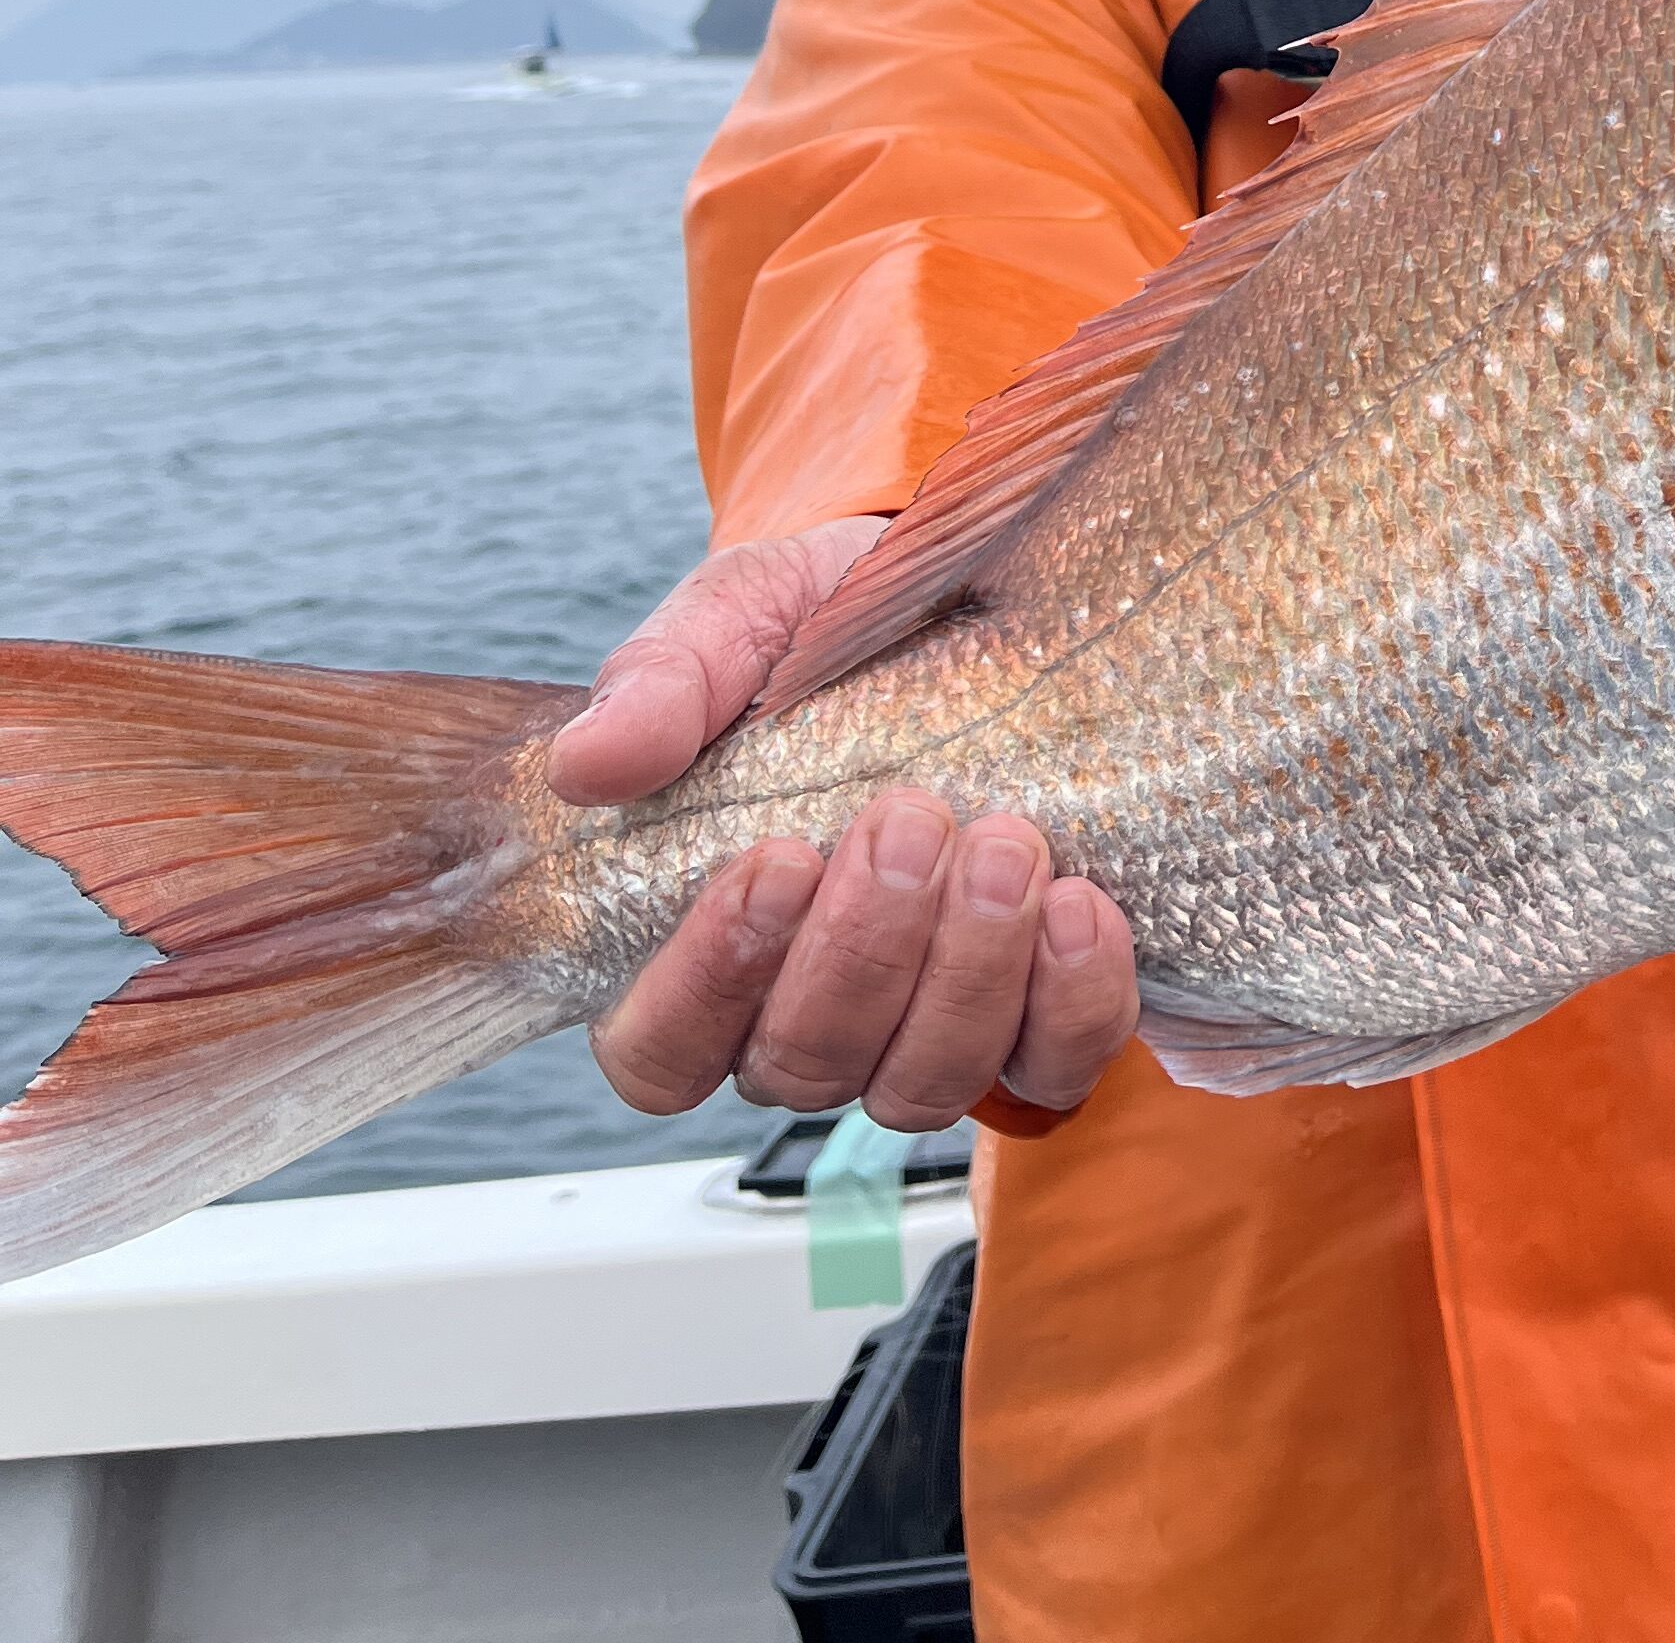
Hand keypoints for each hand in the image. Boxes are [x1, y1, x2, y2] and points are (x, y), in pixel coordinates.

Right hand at [549, 523, 1141, 1128]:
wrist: (962, 594)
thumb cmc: (820, 630)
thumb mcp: (737, 623)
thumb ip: (662, 686)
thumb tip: (589, 765)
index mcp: (693, 946)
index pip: (661, 1049)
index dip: (709, 982)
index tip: (775, 859)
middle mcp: (802, 1012)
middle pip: (803, 1064)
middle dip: (862, 950)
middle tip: (909, 817)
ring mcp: (922, 1026)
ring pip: (924, 1083)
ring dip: (967, 972)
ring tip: (1005, 845)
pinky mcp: (1036, 1014)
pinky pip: (1053, 1066)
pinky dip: (1073, 1002)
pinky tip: (1081, 907)